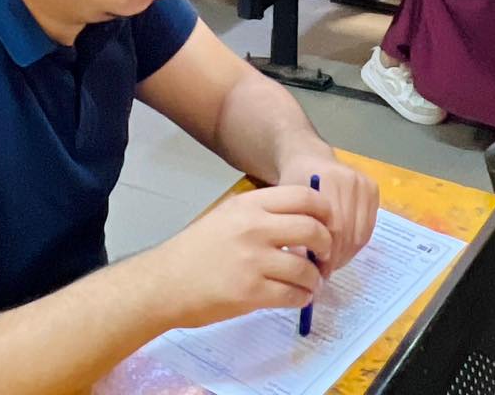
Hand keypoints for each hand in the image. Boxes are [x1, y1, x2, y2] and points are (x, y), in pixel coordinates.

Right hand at [159, 185, 333, 328]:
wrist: (165, 282)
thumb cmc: (197, 249)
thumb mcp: (229, 215)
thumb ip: (263, 213)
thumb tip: (304, 220)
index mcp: (251, 204)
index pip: (304, 197)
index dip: (325, 211)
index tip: (329, 224)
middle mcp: (255, 227)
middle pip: (312, 229)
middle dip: (327, 245)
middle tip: (326, 256)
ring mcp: (253, 260)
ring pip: (305, 267)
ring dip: (316, 278)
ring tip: (312, 282)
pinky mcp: (250, 292)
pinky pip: (292, 295)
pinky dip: (302, 297)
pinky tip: (298, 297)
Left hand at [277, 145, 378, 273]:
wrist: (308, 158)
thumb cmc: (293, 182)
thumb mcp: (288, 203)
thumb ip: (296, 230)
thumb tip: (306, 266)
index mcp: (328, 180)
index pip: (335, 229)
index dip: (327, 255)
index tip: (317, 271)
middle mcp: (351, 179)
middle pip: (350, 232)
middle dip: (338, 257)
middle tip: (325, 272)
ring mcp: (364, 183)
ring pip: (361, 233)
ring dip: (348, 253)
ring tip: (333, 261)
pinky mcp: (373, 189)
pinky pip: (369, 227)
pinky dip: (357, 243)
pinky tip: (343, 248)